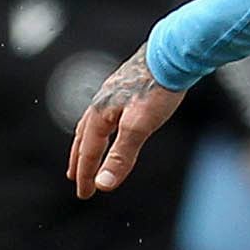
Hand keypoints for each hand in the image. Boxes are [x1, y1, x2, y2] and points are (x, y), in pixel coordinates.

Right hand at [68, 54, 186, 195]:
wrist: (173, 55)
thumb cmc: (157, 89)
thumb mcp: (139, 127)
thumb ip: (121, 156)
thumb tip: (103, 184)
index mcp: (100, 114)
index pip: (88, 151)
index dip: (86, 175)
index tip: (84, 194)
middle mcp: (101, 103)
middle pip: (84, 138)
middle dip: (80, 161)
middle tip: (76, 178)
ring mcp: (112, 93)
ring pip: (94, 124)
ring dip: (88, 143)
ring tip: (87, 154)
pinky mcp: (125, 87)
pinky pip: (106, 113)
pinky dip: (102, 127)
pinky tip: (112, 125)